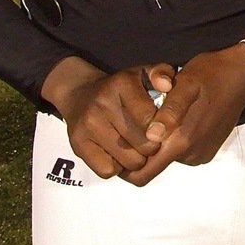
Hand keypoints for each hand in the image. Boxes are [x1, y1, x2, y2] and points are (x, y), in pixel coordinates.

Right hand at [41, 56, 175, 178]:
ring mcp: (88, 125)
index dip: (162, 129)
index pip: (151, 119)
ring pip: (129, 162)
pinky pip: (108, 171)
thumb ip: (161, 73)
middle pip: (145, 145)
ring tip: (133, 146)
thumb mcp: (143, 73)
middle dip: (152, 146)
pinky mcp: (78, 144)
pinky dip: (115, 167)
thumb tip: (166, 85)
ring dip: (136, 159)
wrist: (80, 94)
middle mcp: (102, 103)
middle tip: (148, 139)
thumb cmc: (120, 89)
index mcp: (122, 83)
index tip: (161, 128)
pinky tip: (115, 152)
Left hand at [121, 43, 244, 186]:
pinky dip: (174, 141)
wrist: (243, 76)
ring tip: (159, 116)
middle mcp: (191, 154)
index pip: (142, 172)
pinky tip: (177, 119)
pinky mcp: (207, 151)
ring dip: (159, 143)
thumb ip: (169, 111)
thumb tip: (152, 136)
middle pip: (153, 167)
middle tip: (135, 125)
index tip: (118, 141)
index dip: (125, 163)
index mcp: (182, 140)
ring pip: (166, 158)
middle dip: (140, 151)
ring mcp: (200, 154)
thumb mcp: (186, 84)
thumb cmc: (211, 74)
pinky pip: (181, 153)